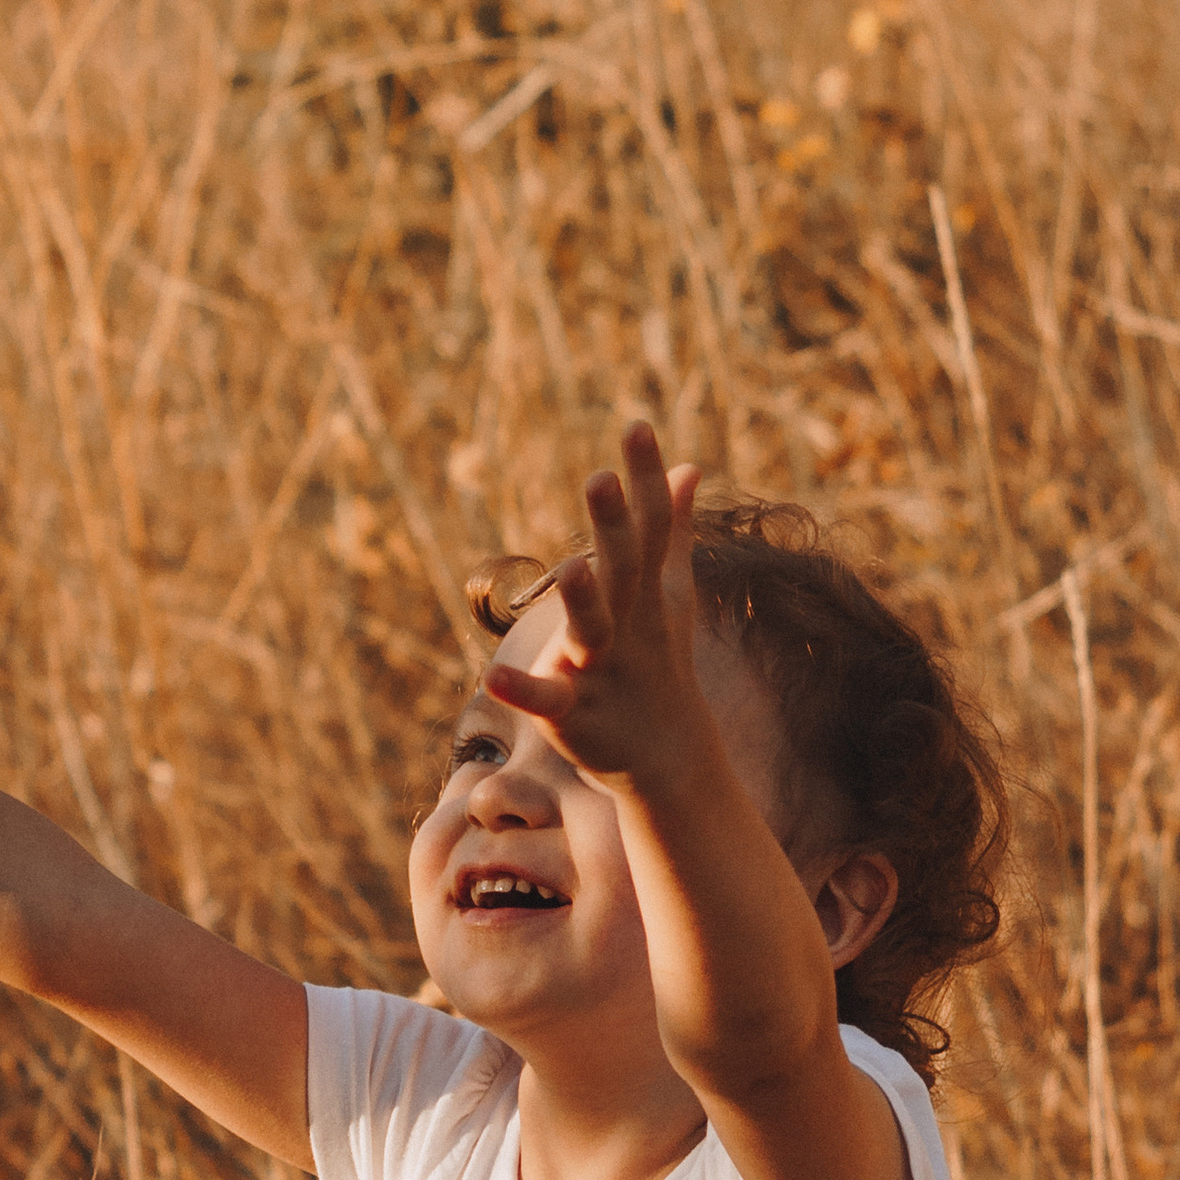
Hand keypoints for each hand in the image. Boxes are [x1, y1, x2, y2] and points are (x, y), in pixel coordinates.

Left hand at [481, 422, 703, 786]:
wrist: (663, 754)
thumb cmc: (658, 660)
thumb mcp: (667, 593)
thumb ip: (672, 528)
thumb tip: (688, 465)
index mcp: (644, 592)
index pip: (650, 528)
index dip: (644, 480)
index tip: (636, 425)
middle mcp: (627, 623)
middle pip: (623, 570)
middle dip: (613, 527)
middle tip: (600, 478)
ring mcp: (601, 667)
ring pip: (592, 629)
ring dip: (584, 600)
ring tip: (571, 566)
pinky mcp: (573, 710)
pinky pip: (545, 697)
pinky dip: (521, 688)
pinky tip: (491, 674)